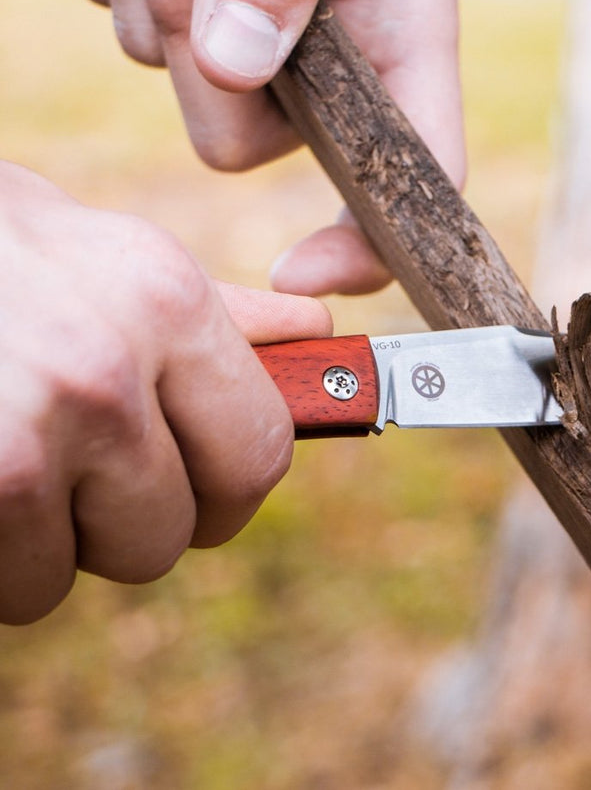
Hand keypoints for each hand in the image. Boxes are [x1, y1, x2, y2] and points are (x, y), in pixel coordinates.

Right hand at [0, 162, 331, 623]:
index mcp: (163, 301)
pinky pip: (0, 585)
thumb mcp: (93, 251)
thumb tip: (312, 329)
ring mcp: (17, 442)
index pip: (260, 455)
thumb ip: (210, 310)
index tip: (195, 493)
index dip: (226, 493)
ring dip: (33, 544)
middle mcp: (103, 373)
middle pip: (166, 536)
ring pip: (66, 575)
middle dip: (120, 525)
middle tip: (68, 473)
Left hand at [74, 0, 465, 297]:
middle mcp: (332, 52)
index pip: (411, 179)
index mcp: (399, 36)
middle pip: (239, 142)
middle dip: (200, 67)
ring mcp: (255, 34)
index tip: (301, 272)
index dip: (366, 245)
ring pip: (177, 79)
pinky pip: (132, 25)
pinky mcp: (189, 9)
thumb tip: (229, 62)